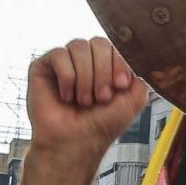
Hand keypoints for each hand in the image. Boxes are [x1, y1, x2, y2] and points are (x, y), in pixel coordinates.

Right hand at [27, 40, 148, 165]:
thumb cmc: (102, 124)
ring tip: (85, 100)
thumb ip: (142, 74)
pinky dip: (67, 77)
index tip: (120, 86)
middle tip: (102, 97)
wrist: (76, 142)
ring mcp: (64, 62)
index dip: (119, 63)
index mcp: (107, 64)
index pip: (116, 45)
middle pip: (98, 42)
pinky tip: (66, 96)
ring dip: (86, 77)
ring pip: (79, 46)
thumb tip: (141, 55)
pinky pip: (59, 54)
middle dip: (103, 72)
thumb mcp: (134, 99)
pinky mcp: (43, 67)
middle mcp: (86, 60)